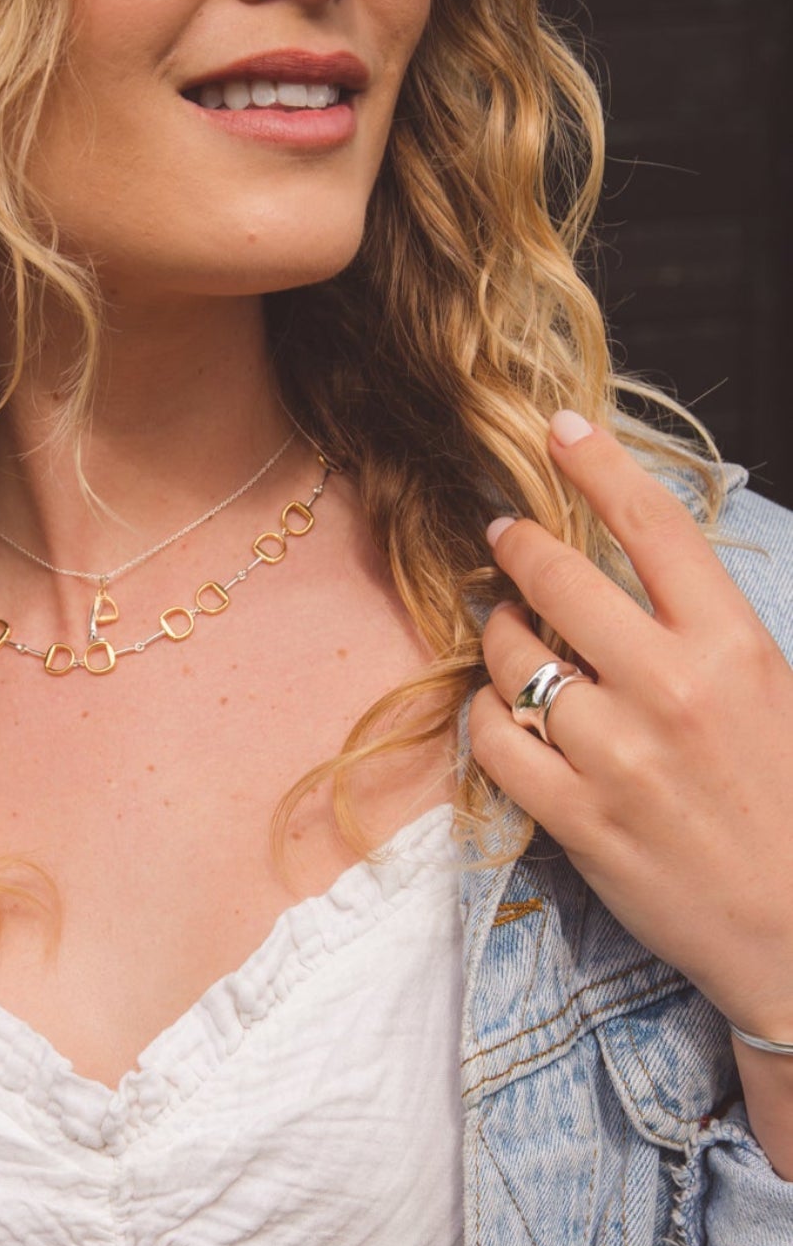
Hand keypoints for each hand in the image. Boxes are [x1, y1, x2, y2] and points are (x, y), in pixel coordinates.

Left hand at [471, 411, 792, 1045]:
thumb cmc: (786, 801)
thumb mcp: (773, 692)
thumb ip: (703, 630)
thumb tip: (628, 569)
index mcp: (736, 647)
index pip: (656, 527)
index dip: (600, 465)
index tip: (558, 428)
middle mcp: (673, 689)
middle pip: (560, 579)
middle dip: (518, 546)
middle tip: (503, 538)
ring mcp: (618, 755)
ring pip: (511, 657)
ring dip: (498, 637)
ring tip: (511, 639)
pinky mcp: (576, 817)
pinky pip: (489, 739)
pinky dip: (483, 718)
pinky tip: (501, 714)